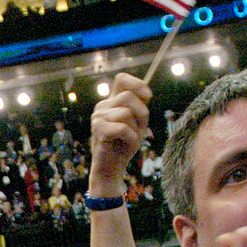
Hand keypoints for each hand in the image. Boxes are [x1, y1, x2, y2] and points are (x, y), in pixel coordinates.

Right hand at [89, 73, 151, 197]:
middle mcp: (102, 106)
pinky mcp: (98, 130)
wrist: (112, 167)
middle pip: (128, 96)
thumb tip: (147, 92)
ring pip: (126, 112)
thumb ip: (140, 106)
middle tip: (139, 128)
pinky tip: (126, 144)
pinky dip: (131, 138)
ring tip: (130, 138)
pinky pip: (123, 128)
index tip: (148, 97)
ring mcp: (98, 117)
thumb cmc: (124, 145)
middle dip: (141, 112)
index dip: (137, 84)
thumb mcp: (137, 123)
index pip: (122, 79)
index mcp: (111, 101)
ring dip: (136, 128)